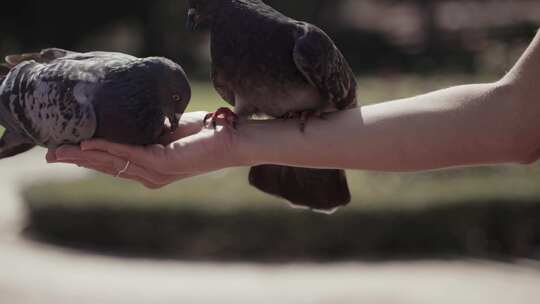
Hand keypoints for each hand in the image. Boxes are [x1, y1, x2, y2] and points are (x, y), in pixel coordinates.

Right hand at [47, 112, 237, 188]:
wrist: (231, 137)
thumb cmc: (204, 131)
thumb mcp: (168, 128)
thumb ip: (147, 130)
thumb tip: (125, 119)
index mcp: (150, 167)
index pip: (112, 163)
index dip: (87, 157)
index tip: (62, 150)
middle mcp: (150, 174)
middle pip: (107, 166)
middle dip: (77, 160)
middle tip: (49, 154)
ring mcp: (156, 171)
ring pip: (112, 162)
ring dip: (84, 155)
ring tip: (60, 150)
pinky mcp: (164, 163)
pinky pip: (129, 153)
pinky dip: (107, 146)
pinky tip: (88, 143)